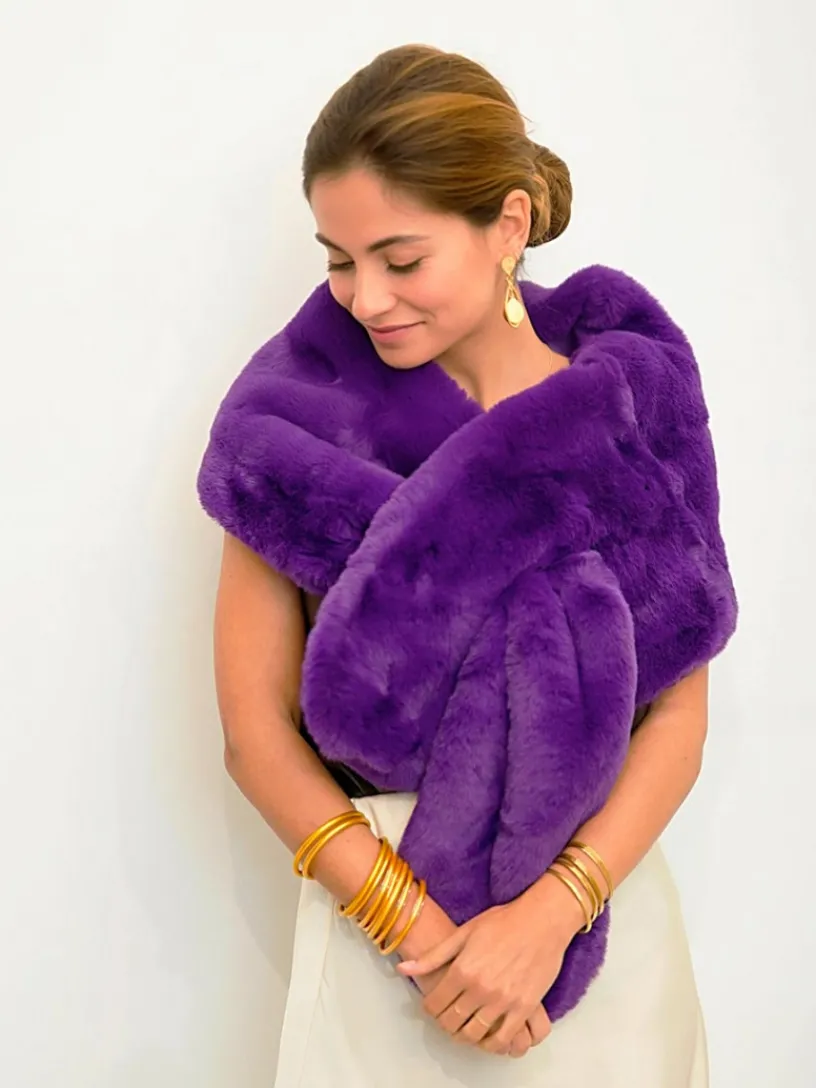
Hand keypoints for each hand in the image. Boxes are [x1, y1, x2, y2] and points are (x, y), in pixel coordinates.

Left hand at [397, 878, 582, 1056]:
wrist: (542, 920)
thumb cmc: (504, 922)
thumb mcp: (464, 932)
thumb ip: (434, 956)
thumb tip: (404, 968)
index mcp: (463, 969)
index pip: (435, 1003)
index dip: (429, 1008)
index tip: (432, 1005)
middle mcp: (480, 988)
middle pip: (451, 1022)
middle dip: (444, 1023)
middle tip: (446, 1017)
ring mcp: (503, 1001)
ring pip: (474, 1034)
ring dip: (465, 1035)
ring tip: (465, 1026)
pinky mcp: (524, 1008)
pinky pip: (503, 1039)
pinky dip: (491, 1044)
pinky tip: (488, 1035)